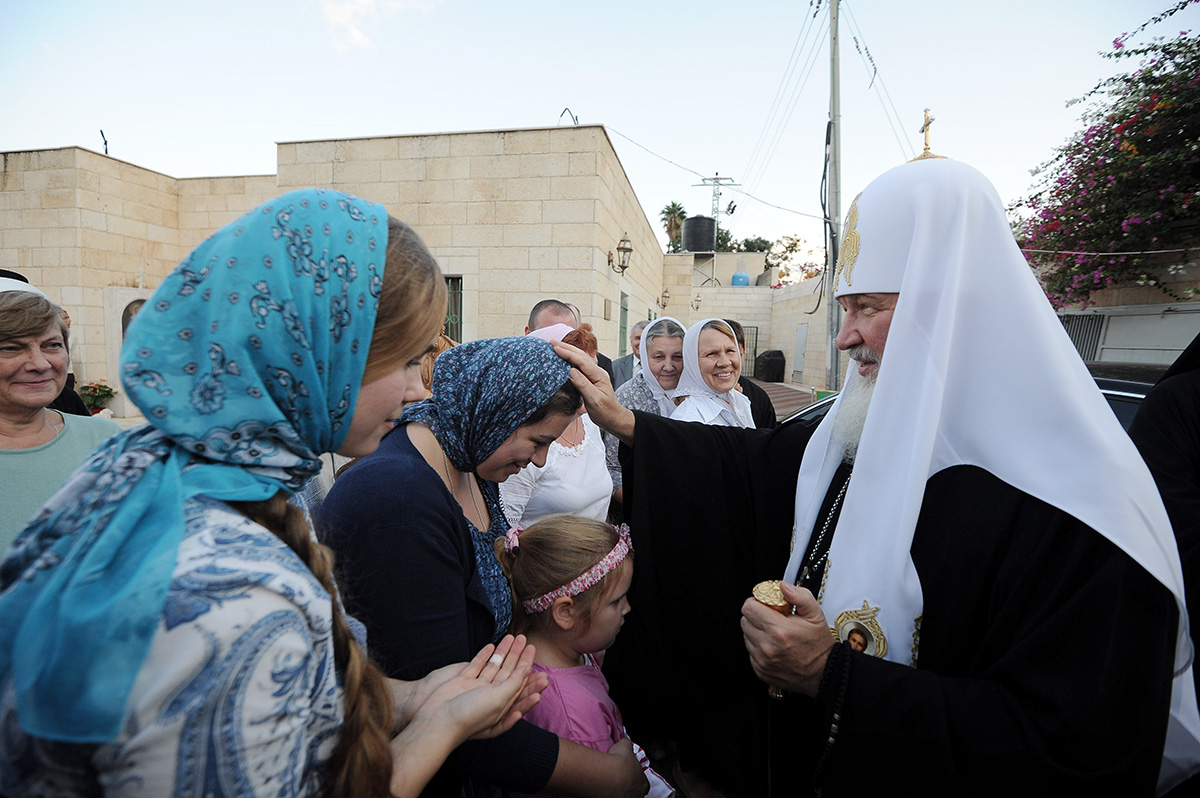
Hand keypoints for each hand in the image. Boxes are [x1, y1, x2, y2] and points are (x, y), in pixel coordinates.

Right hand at [415, 635, 546, 739]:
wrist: (437, 720)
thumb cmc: (469, 715)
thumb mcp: (498, 699)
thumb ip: (513, 684)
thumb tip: (527, 669)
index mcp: (501, 704)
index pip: (520, 685)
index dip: (529, 671)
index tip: (536, 655)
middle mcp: (489, 696)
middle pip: (509, 673)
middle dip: (518, 657)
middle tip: (526, 640)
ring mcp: (475, 688)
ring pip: (494, 666)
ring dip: (504, 652)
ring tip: (513, 637)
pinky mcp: (461, 681)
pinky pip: (476, 665)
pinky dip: (484, 656)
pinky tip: (491, 645)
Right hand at [552, 340, 634, 444]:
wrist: (613, 418)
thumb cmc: (605, 411)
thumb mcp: (594, 400)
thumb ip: (583, 385)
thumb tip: (571, 371)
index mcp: (599, 375)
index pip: (581, 361)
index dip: (568, 353)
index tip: (555, 348)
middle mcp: (597, 372)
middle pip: (580, 356)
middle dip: (566, 347)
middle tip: (551, 342)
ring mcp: (594, 375)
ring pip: (580, 359)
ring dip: (568, 351)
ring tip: (555, 346)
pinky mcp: (590, 379)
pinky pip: (579, 366)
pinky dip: (570, 360)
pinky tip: (564, 359)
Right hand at [605, 737, 650, 797]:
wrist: (606, 775)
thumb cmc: (618, 763)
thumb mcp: (624, 746)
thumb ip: (627, 744)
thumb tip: (625, 741)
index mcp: (643, 783)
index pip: (643, 782)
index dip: (635, 777)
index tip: (628, 773)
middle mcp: (638, 795)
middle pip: (635, 791)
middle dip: (628, 785)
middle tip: (618, 779)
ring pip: (626, 796)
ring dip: (620, 791)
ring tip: (610, 783)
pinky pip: (613, 797)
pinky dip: (610, 793)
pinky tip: (605, 788)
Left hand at [740, 581, 834, 696]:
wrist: (824, 673)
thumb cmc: (819, 645)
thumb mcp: (815, 615)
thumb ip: (799, 596)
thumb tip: (783, 586)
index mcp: (779, 630)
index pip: (749, 608)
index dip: (756, 602)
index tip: (766, 604)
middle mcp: (767, 646)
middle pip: (745, 621)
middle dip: (756, 616)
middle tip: (771, 618)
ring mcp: (762, 660)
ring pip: (746, 636)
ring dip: (756, 631)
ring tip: (774, 633)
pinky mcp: (760, 670)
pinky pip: (750, 652)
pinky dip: (758, 647)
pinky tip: (773, 646)